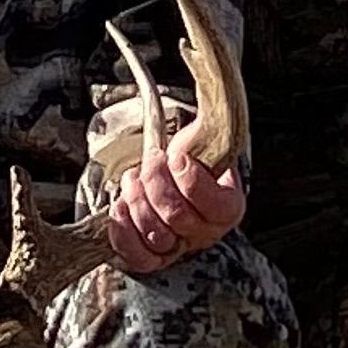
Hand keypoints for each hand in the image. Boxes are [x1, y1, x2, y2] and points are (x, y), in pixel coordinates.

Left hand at [108, 122, 246, 274]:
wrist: (167, 176)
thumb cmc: (186, 158)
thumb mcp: (201, 140)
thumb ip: (208, 128)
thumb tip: (211, 89)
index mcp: (228, 205)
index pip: (217, 205)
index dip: (191, 181)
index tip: (176, 156)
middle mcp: (207, 231)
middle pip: (179, 218)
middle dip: (157, 184)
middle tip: (150, 162)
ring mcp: (179, 247)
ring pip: (157, 237)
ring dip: (137, 202)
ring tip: (132, 179)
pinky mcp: (153, 256)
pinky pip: (138, 258)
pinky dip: (123, 233)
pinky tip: (118, 208)